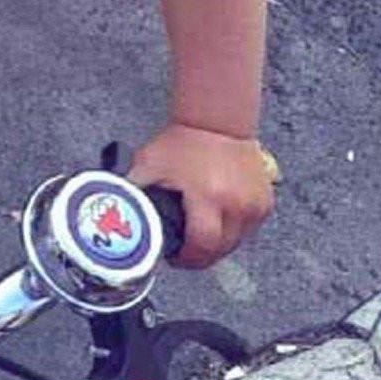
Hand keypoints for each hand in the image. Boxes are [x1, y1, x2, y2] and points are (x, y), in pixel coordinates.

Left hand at [126, 122, 276, 268]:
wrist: (218, 120)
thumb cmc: (183, 142)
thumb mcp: (149, 164)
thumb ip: (133, 191)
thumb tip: (115, 214)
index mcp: (208, 195)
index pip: (202, 246)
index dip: (187, 259)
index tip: (175, 258)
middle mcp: (237, 203)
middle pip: (220, 250)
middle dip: (201, 255)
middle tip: (185, 249)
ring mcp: (255, 204)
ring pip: (235, 243)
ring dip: (217, 244)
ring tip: (200, 230)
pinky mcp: (265, 203)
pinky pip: (248, 230)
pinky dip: (233, 230)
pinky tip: (218, 217)